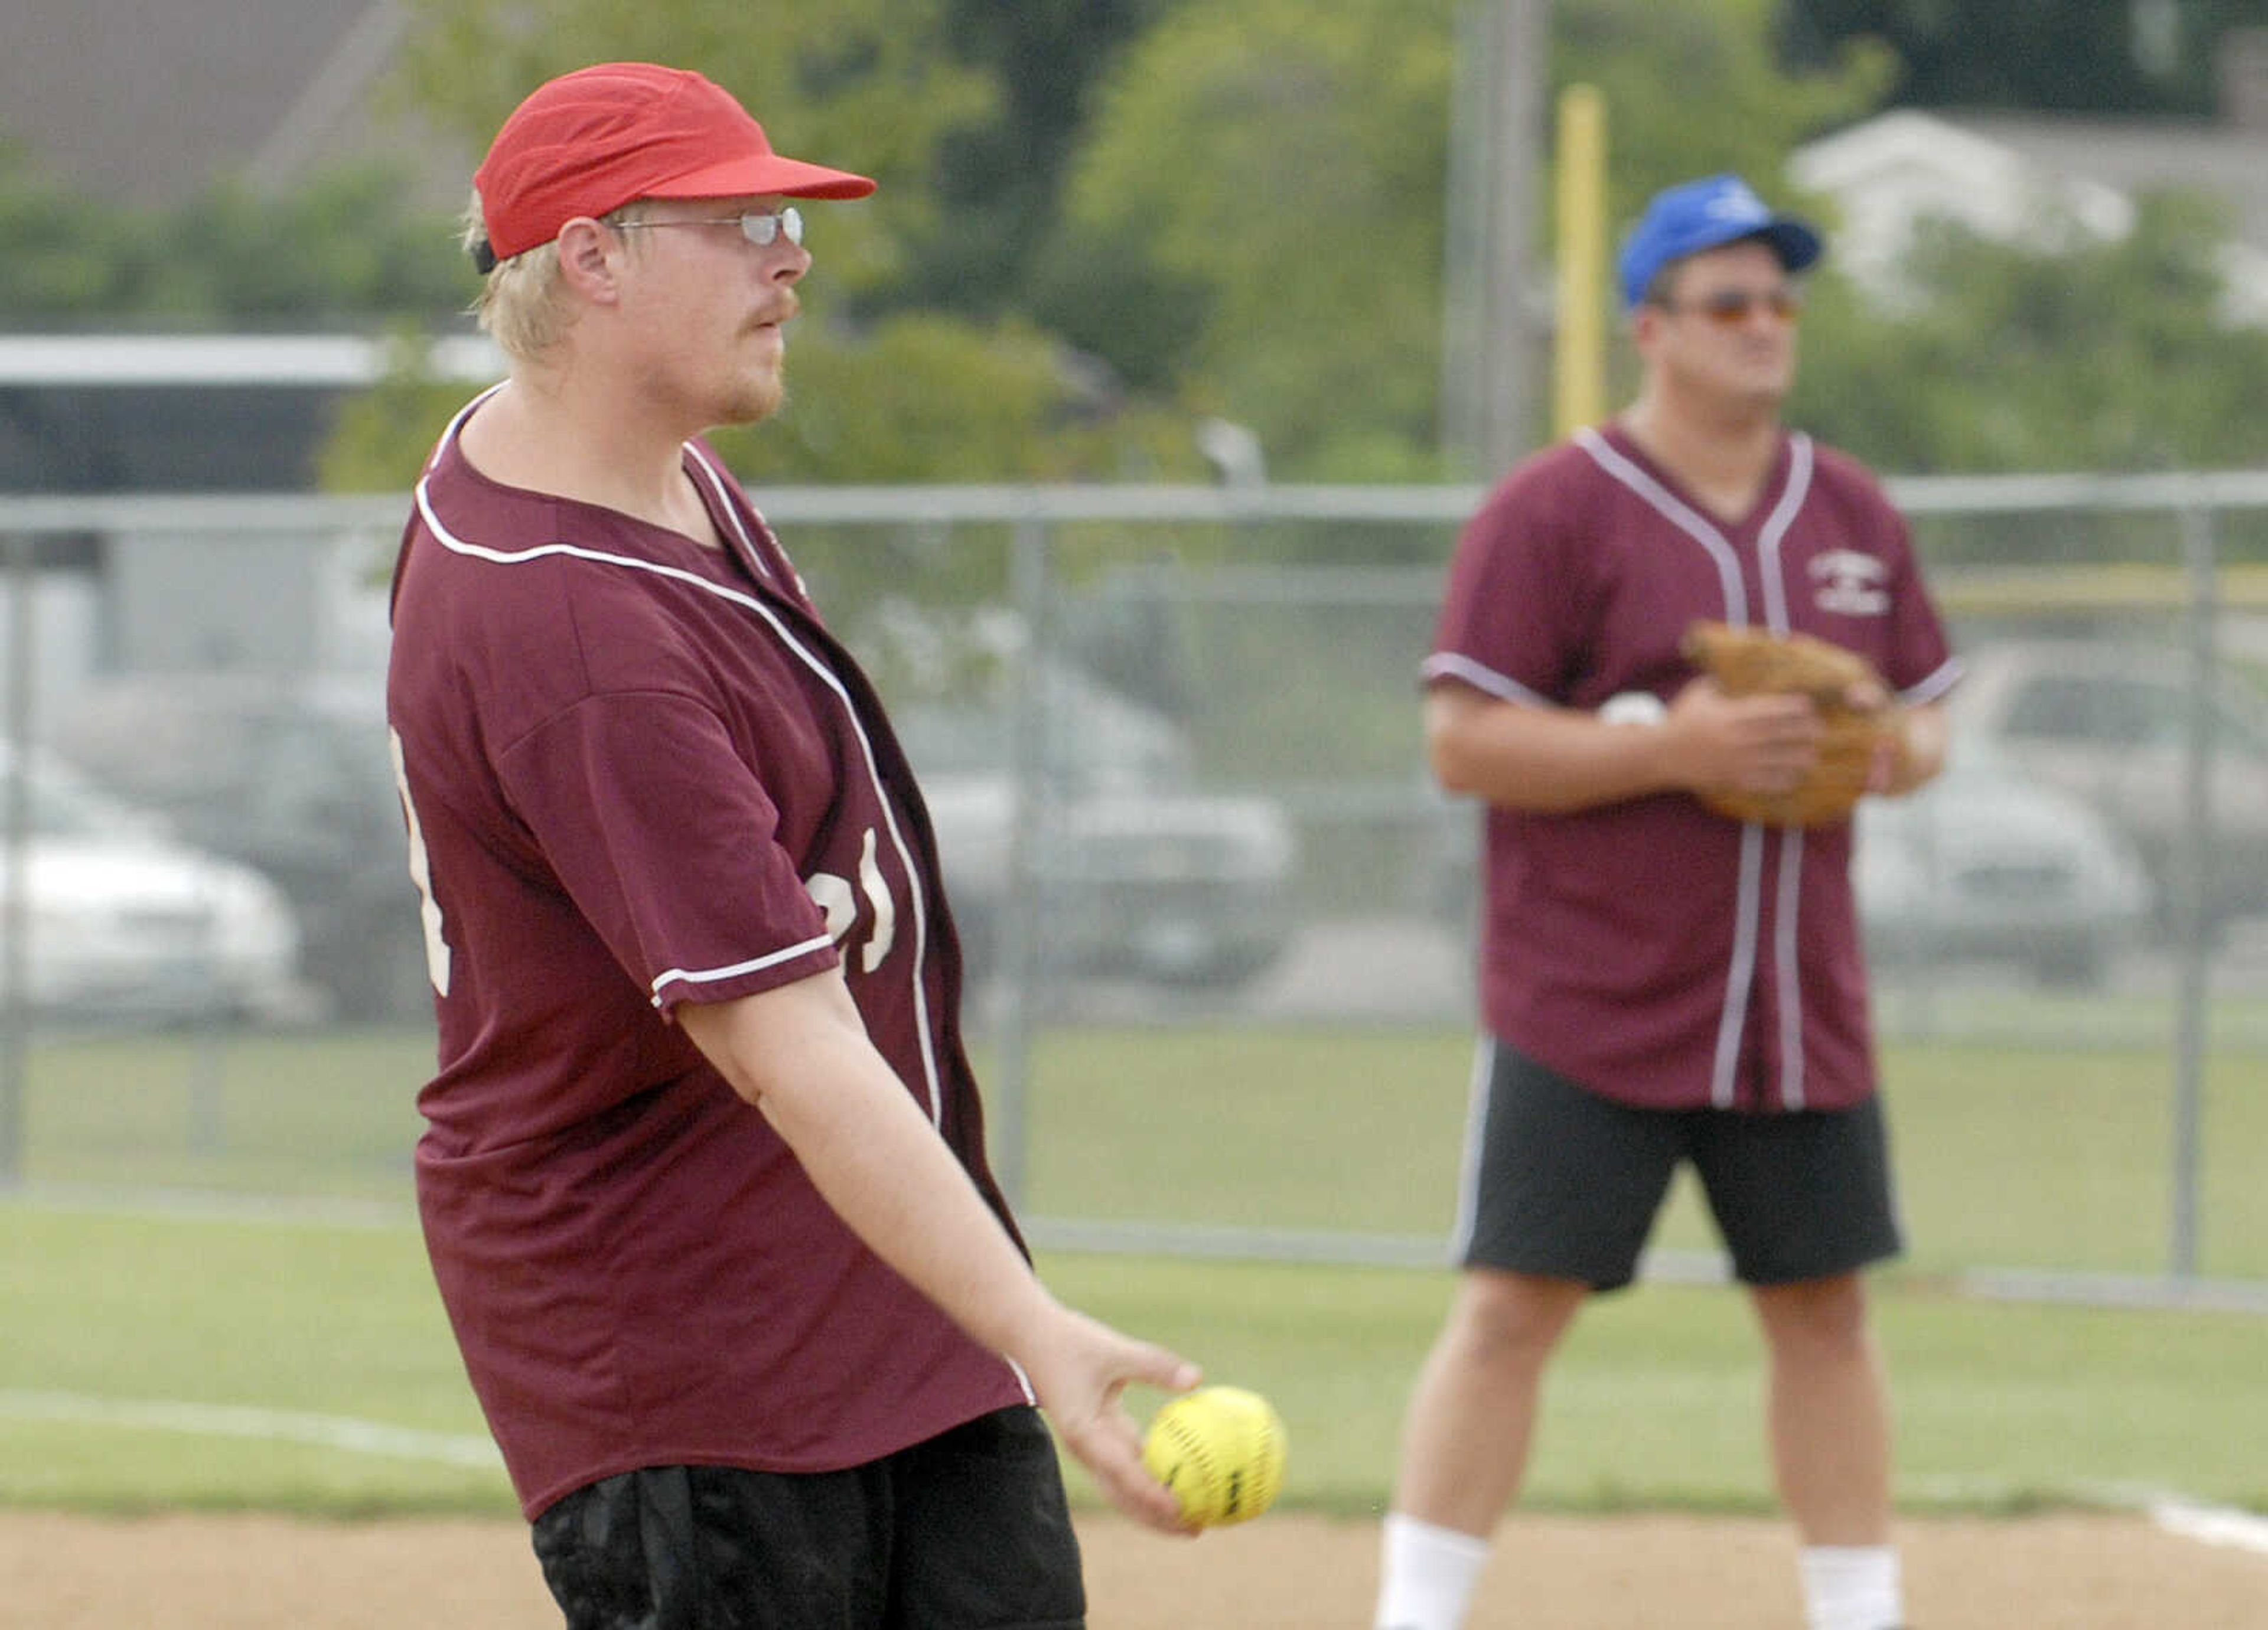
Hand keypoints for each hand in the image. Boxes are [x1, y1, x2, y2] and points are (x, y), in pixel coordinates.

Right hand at [1019, 1301, 1202, 1534]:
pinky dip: (1152, 1477)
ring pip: (1125, 1487)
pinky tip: (1182, 1477)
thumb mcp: (1114, 1349)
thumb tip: (1197, 1379)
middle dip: (1157, 1519)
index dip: (1152, 1496)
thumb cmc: (1070, 1341)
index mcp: (1085, 1434)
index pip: (1123, 1474)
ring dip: (1155, 1506)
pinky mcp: (1098, 1436)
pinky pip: (1128, 1465)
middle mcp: (1086, 1449)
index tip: (1182, 1509)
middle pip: (1123, 1497)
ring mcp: (1091, 1446)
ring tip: (1194, 1517)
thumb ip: (1155, 1365)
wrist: (1031, 1336)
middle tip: (1197, 1528)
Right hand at [1664, 677, 1825, 801]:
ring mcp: (1737, 762)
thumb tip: (1739, 668)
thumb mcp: (1700, 692)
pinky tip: (1794, 778)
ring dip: (1799, 759)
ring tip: (1811, 755)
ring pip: (1779, 761)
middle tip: (1819, 731)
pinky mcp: (1733, 780)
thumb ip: (1721, 681)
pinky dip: (1782, 780)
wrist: (1661, 754)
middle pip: (1782, 736)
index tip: (1809, 707)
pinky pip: (1765, 783)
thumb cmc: (1682, 719)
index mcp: (1733, 715)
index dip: (1795, 708)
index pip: (1773, 710)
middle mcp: (1739, 739)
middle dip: (1804, 733)